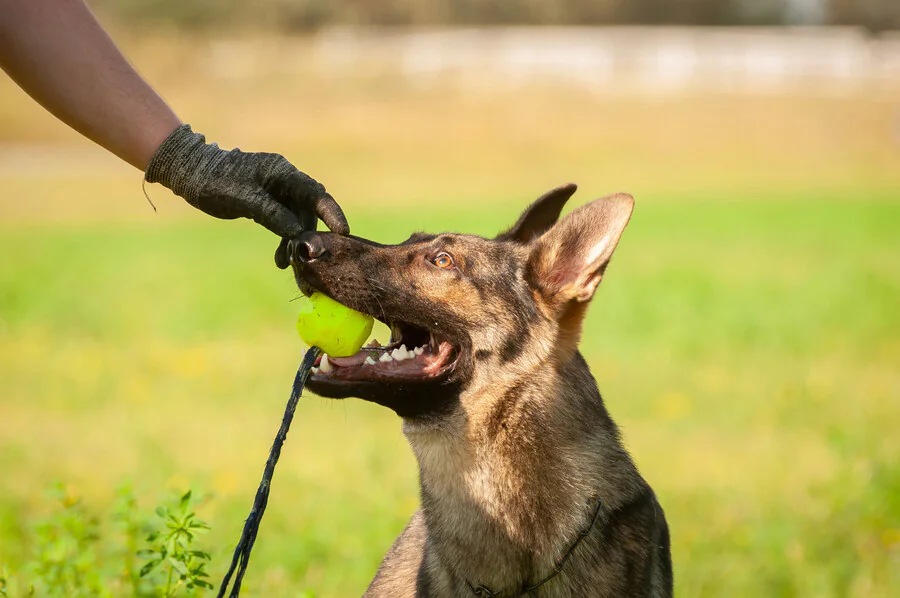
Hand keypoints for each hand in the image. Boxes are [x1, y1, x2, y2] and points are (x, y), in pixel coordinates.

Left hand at [145, 124, 348, 267]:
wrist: (191, 174)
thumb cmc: (214, 180)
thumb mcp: (243, 198)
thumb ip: (272, 213)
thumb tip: (298, 232)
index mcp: (282, 173)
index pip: (315, 193)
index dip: (331, 213)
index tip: (343, 233)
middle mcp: (285, 182)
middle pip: (310, 211)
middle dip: (313, 237)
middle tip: (314, 262)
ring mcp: (278, 193)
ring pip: (298, 222)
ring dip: (296, 244)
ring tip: (289, 266)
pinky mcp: (270, 205)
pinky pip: (286, 225)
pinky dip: (285, 242)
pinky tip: (281, 260)